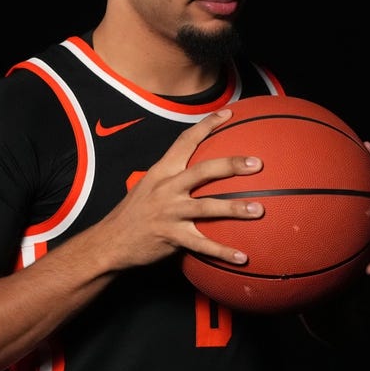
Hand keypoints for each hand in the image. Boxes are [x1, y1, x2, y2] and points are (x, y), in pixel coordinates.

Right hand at [94, 108, 263, 270]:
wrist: (110, 242)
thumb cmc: (134, 213)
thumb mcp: (149, 186)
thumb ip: (172, 177)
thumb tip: (200, 171)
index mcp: (162, 171)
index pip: (185, 141)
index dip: (207, 125)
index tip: (228, 113)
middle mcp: (166, 188)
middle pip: (203, 171)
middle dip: (231, 165)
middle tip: (257, 164)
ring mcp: (169, 212)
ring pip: (207, 207)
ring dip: (235, 208)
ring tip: (259, 210)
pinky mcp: (171, 237)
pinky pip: (202, 245)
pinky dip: (223, 251)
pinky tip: (242, 257)